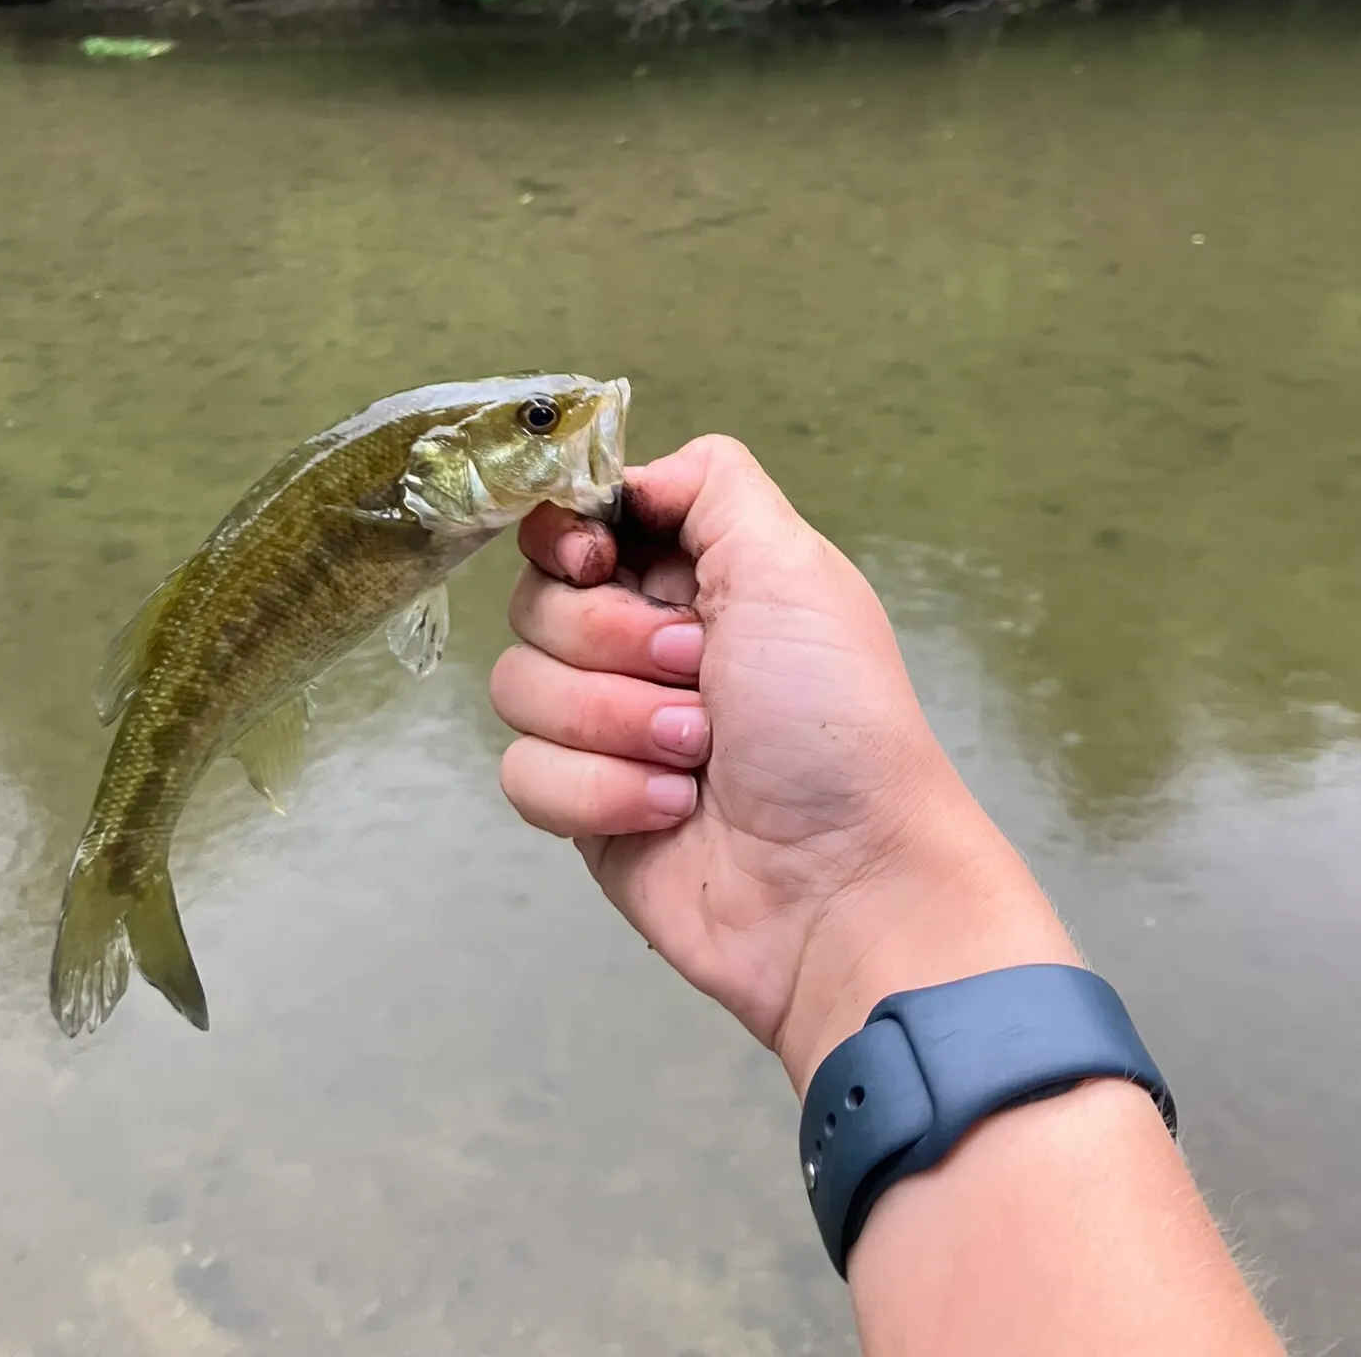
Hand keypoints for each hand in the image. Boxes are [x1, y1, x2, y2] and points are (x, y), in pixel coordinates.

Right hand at [490, 436, 1078, 1090]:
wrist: (842, 883)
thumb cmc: (830, 714)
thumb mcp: (792, 565)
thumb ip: (710, 484)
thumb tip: (626, 478)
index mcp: (692, 575)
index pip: (575, 527)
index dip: (569, 542)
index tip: (598, 564)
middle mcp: (642, 642)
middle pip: (536, 603)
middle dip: (613, 642)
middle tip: (698, 674)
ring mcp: (607, 727)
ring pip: (519, 688)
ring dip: (615, 721)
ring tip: (698, 754)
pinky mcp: (584, 806)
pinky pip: (524, 775)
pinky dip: (598, 791)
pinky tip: (669, 810)